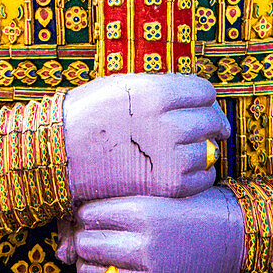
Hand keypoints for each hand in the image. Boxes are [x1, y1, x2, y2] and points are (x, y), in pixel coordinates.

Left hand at [58, 188, 244, 272]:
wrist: (231, 231)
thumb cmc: (193, 206)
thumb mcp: (159, 193)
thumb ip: (123, 202)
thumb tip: (80, 218)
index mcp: (142, 209)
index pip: (88, 213)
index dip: (83, 213)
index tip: (88, 213)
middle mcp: (143, 241)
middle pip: (87, 242)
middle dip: (84, 239)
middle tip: (92, 234)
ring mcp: (149, 268)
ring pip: (92, 270)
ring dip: (90, 262)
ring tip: (101, 253)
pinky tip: (115, 266)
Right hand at [63, 73, 229, 201]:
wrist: (61, 153)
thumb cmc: (91, 114)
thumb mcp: (124, 86)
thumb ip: (162, 88)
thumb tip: (196, 97)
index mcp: (156, 93)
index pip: (204, 91)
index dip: (205, 98)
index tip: (203, 105)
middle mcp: (166, 124)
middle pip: (211, 120)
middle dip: (211, 122)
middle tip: (205, 127)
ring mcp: (168, 158)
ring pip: (209, 150)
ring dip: (204, 149)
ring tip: (188, 148)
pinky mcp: (167, 187)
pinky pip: (202, 179)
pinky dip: (199, 174)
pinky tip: (182, 168)